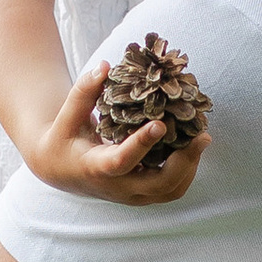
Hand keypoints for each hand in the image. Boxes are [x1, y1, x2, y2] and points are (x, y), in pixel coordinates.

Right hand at [21, 50, 210, 207]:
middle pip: (158, 184)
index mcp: (95, 168)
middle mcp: (117, 188)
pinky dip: (187, 170)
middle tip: (202, 136)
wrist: (60, 169)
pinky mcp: (143, 194)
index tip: (161, 123)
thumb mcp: (67, 115)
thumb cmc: (64, 138)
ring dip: (190, 166)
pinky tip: (193, 145)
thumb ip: (84, 91)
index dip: (142, 144)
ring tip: (201, 137)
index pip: (121, 161)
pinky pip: (172, 188)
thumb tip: (104, 66)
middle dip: (184, 161)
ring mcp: (132, 195)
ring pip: (170, 190)